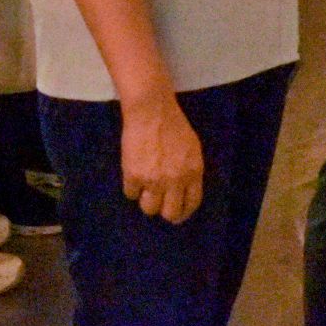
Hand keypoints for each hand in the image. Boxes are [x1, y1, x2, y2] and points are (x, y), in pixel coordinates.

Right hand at [120, 92, 204, 223]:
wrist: (151, 112)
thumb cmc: (174, 126)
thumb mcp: (192, 149)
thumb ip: (189, 170)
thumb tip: (183, 190)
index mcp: (193, 172)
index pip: (191, 203)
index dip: (184, 212)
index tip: (178, 213)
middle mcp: (175, 180)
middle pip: (170, 213)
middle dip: (165, 212)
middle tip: (160, 206)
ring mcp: (154, 180)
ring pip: (149, 209)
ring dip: (147, 200)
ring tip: (146, 187)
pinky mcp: (134, 176)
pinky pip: (131, 194)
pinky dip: (132, 187)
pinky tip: (134, 174)